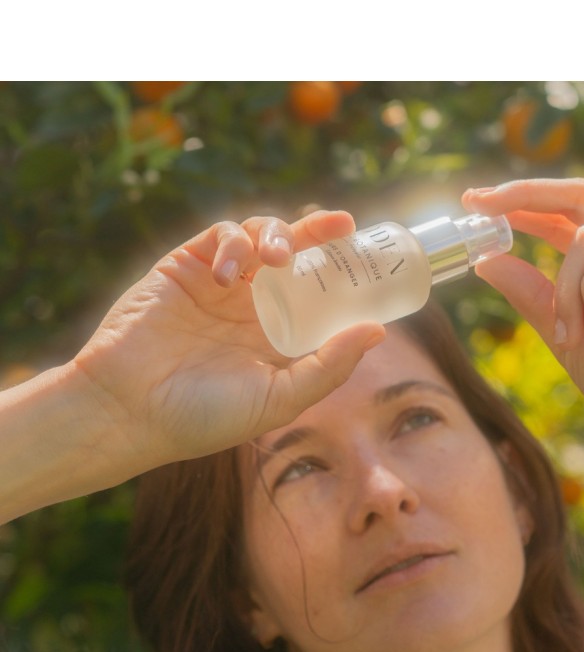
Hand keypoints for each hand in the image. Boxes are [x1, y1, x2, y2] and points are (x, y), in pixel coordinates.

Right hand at [72, 212, 384, 466]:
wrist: (130, 411)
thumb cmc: (204, 417)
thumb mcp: (278, 399)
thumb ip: (328, 367)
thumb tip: (378, 331)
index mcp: (276, 338)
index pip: (319, 295)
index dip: (344, 273)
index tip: (371, 257)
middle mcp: (251, 308)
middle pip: (295, 257)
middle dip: (319, 235)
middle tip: (342, 226)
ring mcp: (218, 285)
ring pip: (260, 236)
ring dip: (277, 234)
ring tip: (279, 257)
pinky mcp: (184, 267)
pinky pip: (219, 235)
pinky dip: (233, 242)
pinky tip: (229, 273)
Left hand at [463, 178, 583, 469]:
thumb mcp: (566, 335)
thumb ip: (532, 297)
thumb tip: (486, 261)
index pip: (564, 218)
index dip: (522, 205)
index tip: (474, 204)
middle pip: (577, 195)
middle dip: (523, 195)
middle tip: (477, 201)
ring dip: (564, 291)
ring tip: (572, 336)